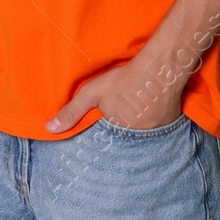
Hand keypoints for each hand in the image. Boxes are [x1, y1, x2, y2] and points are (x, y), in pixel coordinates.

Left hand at [44, 59, 182, 132]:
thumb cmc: (123, 81)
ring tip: (134, 118)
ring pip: (140, 139)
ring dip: (136, 133)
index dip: (102, 141)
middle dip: (119, 139)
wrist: (158, 71)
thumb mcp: (92, 93)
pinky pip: (156, 133)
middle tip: (120, 122)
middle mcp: (137, 141)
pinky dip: (151, 127)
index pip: (105, 148)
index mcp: (116, 136)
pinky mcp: (169, 128)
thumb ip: (72, 112)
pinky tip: (148, 114)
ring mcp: (155, 136)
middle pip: (124, 144)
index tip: (102, 134)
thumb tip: (50, 129)